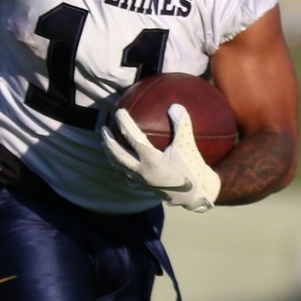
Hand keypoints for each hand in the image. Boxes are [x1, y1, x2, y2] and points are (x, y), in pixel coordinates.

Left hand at [103, 104, 220, 212]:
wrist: (197, 194)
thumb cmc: (193, 168)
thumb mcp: (188, 145)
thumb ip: (182, 124)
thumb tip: (174, 105)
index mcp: (151, 160)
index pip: (132, 138)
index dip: (124, 124)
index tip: (118, 112)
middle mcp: (142, 171)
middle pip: (118, 155)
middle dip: (108, 141)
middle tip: (103, 128)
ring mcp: (142, 181)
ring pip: (120, 167)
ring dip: (111, 154)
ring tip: (106, 144)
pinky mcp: (144, 188)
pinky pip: (127, 176)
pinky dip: (120, 167)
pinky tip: (120, 163)